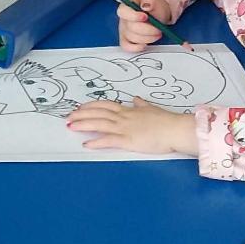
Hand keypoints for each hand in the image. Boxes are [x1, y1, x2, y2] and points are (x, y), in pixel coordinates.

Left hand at [66, 100, 197, 155]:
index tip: (81, 106)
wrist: (175, 129)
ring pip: (99, 124)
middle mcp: (124, 118)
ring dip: (83, 125)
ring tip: (71, 126)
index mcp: (129, 111)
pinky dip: (96, 142)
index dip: (91, 106)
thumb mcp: (152, 109)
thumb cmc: (166, 121)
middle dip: (81, 114)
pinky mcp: (128, 140)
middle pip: (98, 113)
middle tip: (69, 116)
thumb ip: (142, 105)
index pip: (105, 105)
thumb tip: (137, 99)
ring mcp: (125, 128)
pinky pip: (108, 141)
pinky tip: (86, 144)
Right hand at [117, 0, 172, 51]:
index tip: (146, 17)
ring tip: (157, 34)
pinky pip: (127, 47)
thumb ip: (150, 1)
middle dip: (147, 30)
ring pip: (132, 38)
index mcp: (126, 7)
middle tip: (158, 29)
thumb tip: (146, 5)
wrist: (156, 15)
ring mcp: (124, 31)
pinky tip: (145, 44)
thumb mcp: (154, 2)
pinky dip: (136, 47)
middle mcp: (123, 20)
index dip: (134, 16)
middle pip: (131, 27)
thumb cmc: (153, 8)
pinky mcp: (126, 41)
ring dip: (147, 38)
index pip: (123, 12)